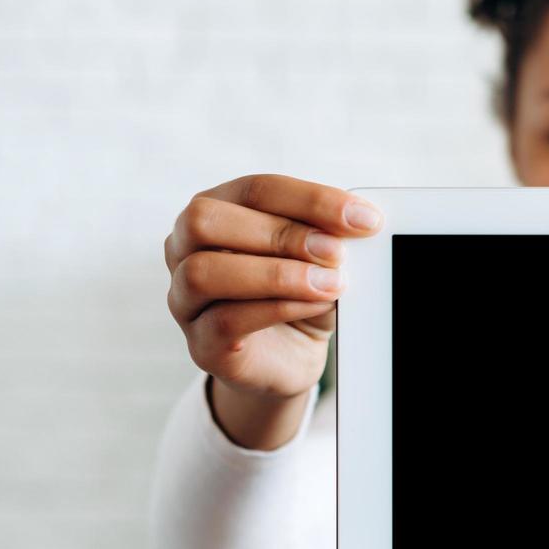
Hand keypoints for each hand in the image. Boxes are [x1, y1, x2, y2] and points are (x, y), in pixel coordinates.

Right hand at [164, 174, 383, 398]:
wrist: (291, 358)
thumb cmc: (301, 294)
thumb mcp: (320, 258)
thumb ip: (328, 235)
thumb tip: (357, 221)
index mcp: (218, 210)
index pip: (255, 189)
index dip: (312, 200)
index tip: (365, 219)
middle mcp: (185, 249)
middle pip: (206, 219)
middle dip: (280, 233)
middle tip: (336, 253)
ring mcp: (184, 299)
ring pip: (204, 272)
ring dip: (278, 274)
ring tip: (330, 283)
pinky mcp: (201, 344)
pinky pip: (226, 320)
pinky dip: (279, 308)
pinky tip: (317, 305)